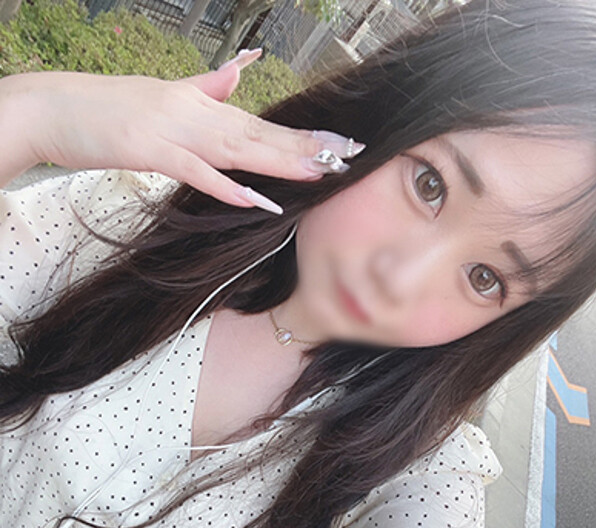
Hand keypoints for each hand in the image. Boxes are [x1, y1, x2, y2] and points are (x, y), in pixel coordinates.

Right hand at [2, 50, 364, 212]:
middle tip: (348, 157)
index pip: (261, 123)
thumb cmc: (111, 109)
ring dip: (277, 162)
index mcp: (202, 106)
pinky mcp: (151, 150)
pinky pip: (194, 171)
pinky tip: (253, 199)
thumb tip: (239, 71)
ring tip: (317, 173)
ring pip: (236, 149)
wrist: (58, 107)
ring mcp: (175, 131)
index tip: (339, 145)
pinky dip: (224, 186)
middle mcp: (196, 114)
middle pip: (259, 134)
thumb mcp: (166, 94)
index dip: (301, 135)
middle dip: (306, 147)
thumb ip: (206, 87)